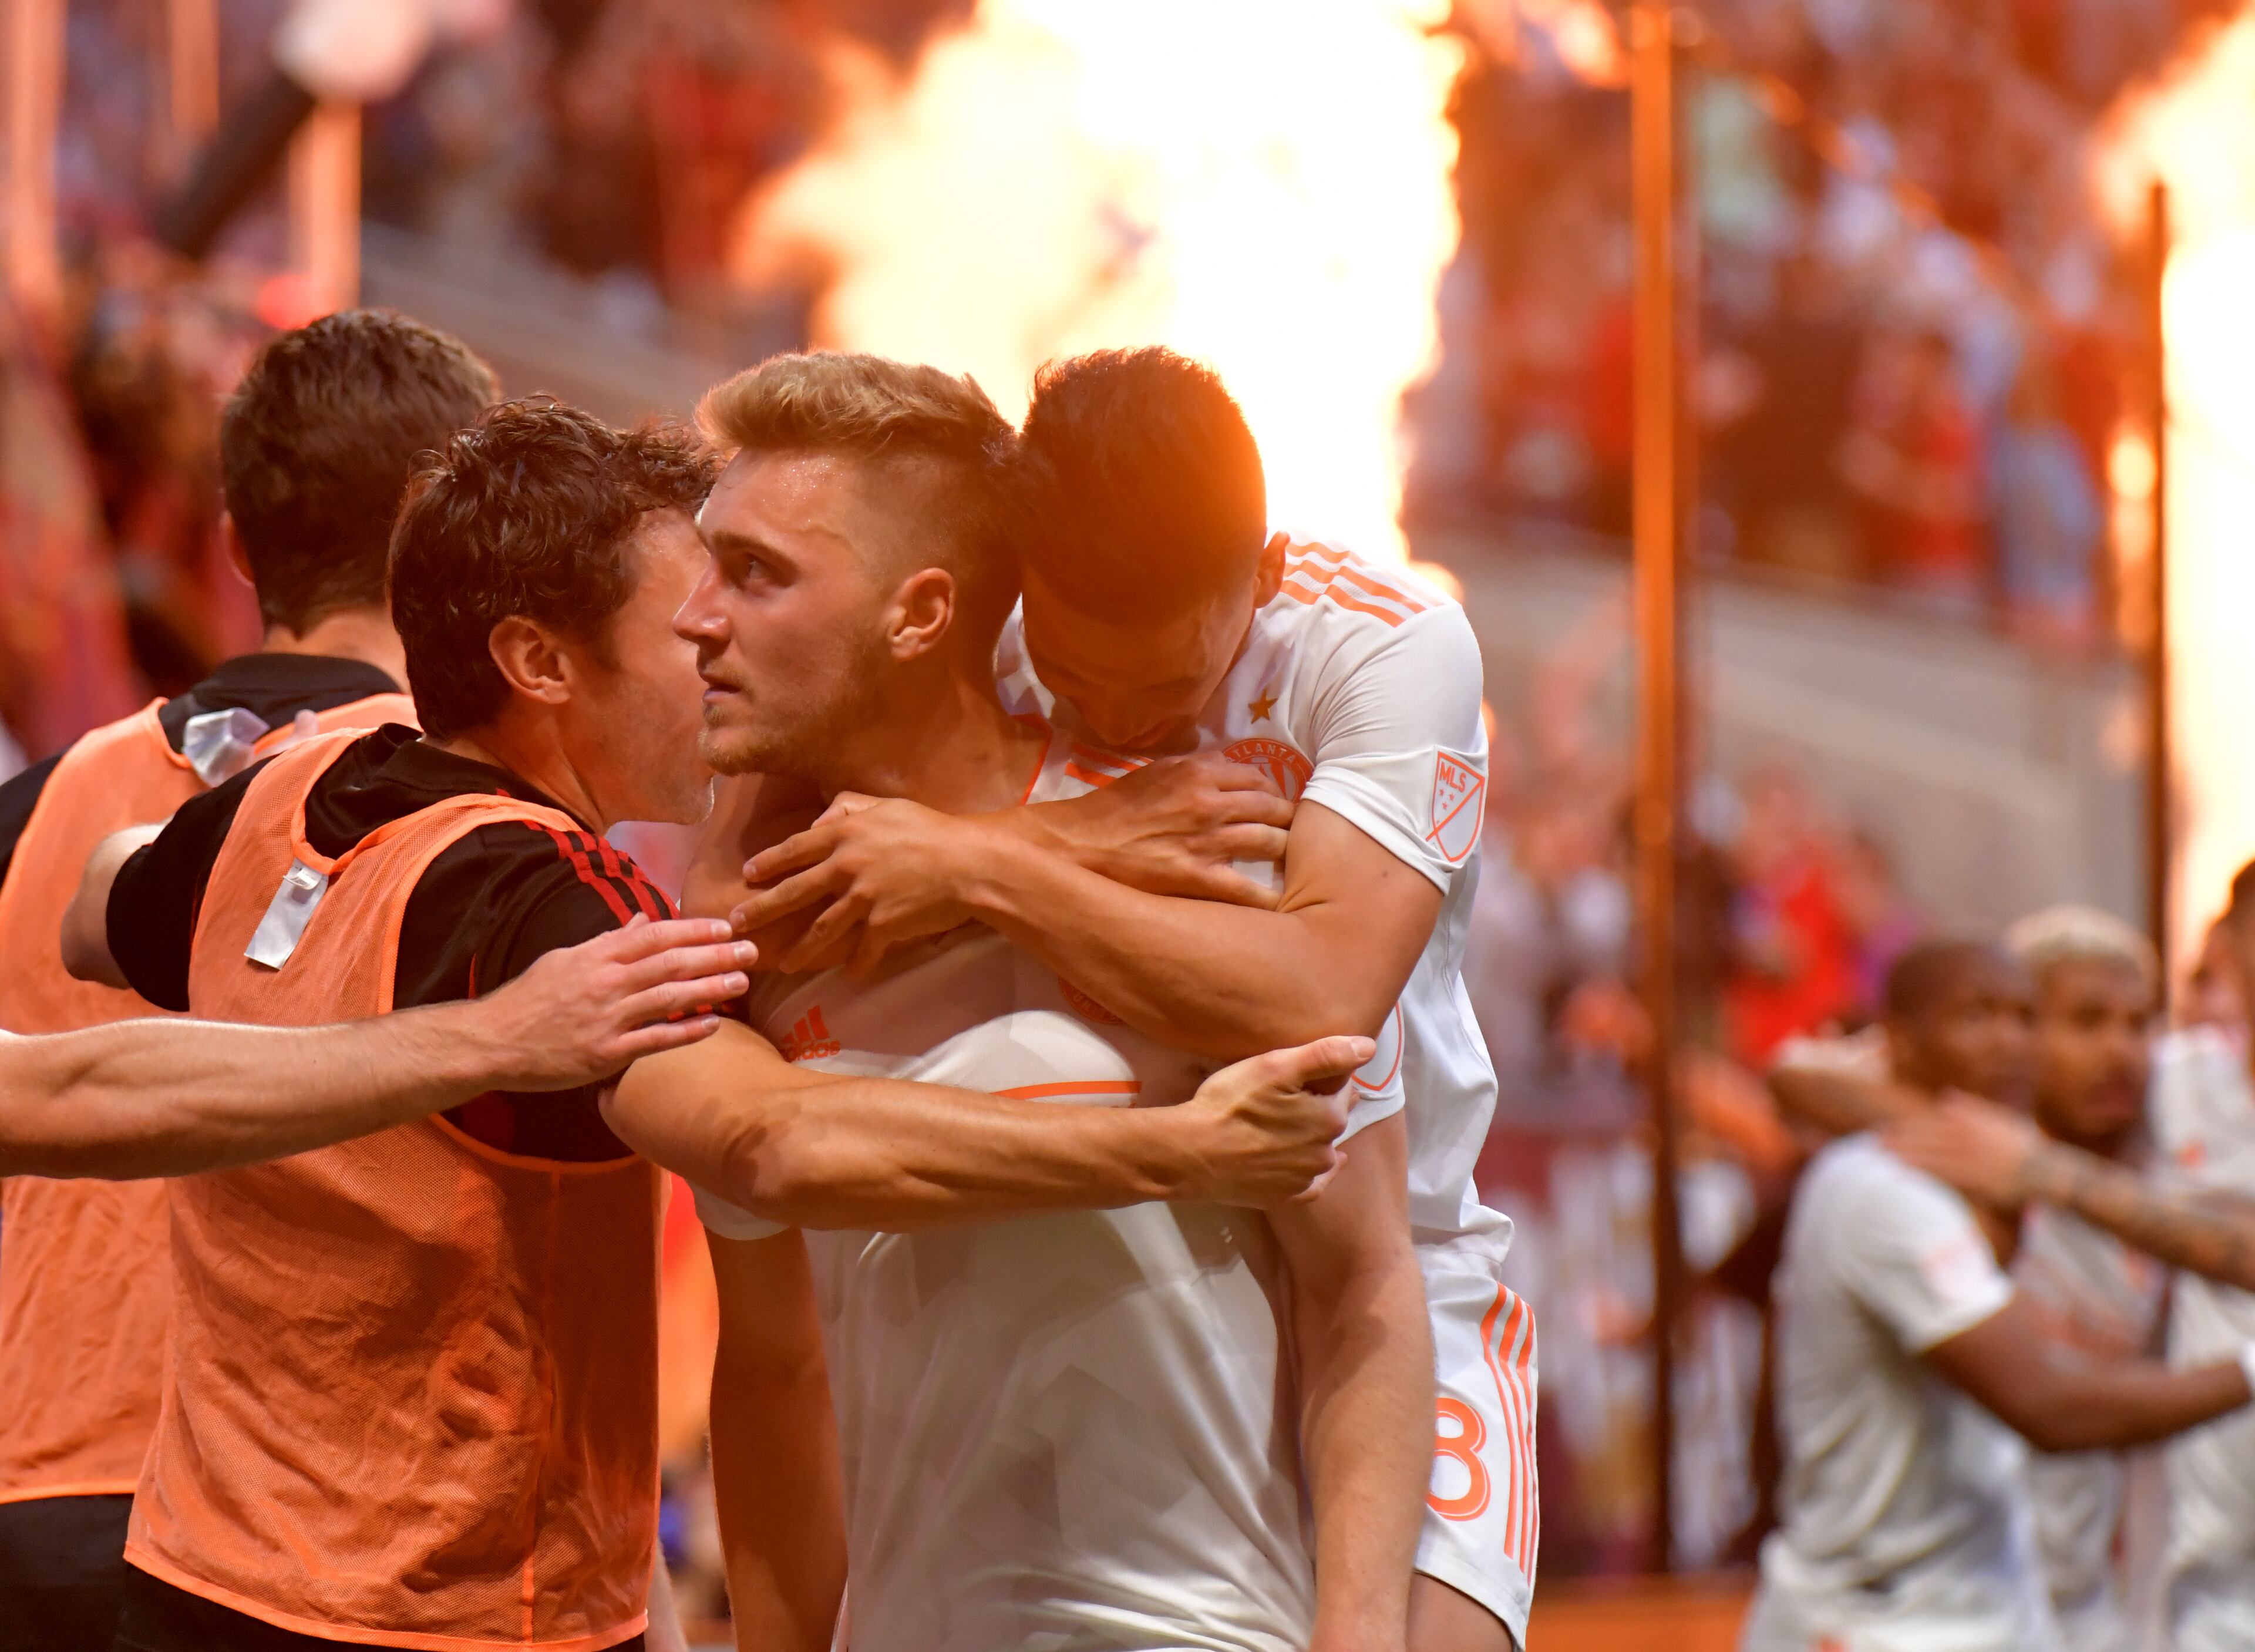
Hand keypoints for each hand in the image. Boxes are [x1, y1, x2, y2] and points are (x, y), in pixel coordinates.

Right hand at [469, 916, 755, 1089]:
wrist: (492, 1041)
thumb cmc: (530, 1000)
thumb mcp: (566, 959)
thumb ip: (609, 940)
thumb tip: (644, 918)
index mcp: (597, 955)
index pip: (655, 934)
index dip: (694, 929)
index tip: (726, 926)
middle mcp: (606, 982)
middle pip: (670, 962)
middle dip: (715, 954)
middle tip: (751, 949)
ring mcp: (607, 1019)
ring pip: (668, 998)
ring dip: (710, 988)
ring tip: (742, 981)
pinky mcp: (605, 1054)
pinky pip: (654, 1040)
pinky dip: (686, 1032)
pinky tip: (714, 1024)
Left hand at [735, 795, 987, 974]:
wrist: (970, 863)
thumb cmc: (931, 829)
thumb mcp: (887, 805)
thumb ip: (849, 807)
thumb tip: (819, 818)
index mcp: (845, 834)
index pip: (794, 849)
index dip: (768, 863)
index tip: (748, 875)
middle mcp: (846, 866)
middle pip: (794, 892)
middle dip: (761, 910)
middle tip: (738, 924)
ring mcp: (863, 898)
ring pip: (821, 929)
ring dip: (800, 949)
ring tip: (784, 964)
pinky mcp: (883, 925)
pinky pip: (863, 951)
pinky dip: (856, 965)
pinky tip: (850, 975)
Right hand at [1023, 751, 1292, 906]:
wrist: (1077, 845)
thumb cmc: (1112, 809)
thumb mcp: (1153, 771)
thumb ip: (1192, 766)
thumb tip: (1224, 767)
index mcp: (1198, 772)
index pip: (1257, 777)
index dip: (1272, 791)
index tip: (1274, 804)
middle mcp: (1210, 801)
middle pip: (1272, 807)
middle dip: (1286, 820)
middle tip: (1291, 834)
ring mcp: (1207, 840)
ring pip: (1270, 841)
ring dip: (1283, 851)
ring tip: (1286, 863)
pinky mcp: (1198, 877)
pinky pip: (1248, 889)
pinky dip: (1267, 896)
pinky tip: (1277, 904)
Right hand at [1174, 1035, 1375, 1207]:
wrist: (1191, 1154)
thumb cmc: (1232, 1104)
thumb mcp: (1276, 1066)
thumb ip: (1327, 1055)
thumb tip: (1370, 1046)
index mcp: (1329, 1118)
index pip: (1341, 1088)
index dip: (1323, 1077)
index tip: (1302, 1072)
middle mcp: (1325, 1152)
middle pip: (1331, 1120)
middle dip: (1320, 1106)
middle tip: (1291, 1095)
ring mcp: (1304, 1178)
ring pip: (1321, 1151)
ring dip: (1313, 1138)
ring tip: (1289, 1124)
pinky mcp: (1284, 1197)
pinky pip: (1309, 1185)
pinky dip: (1312, 1174)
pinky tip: (1309, 1167)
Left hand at [1881, 1095, 2043, 1211]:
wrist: (2049, 1171)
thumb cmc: (2025, 1146)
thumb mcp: (2001, 1119)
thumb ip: (1973, 1108)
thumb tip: (1947, 1097)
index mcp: (1973, 1123)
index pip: (1932, 1123)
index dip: (1907, 1127)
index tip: (1886, 1129)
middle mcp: (1970, 1137)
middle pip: (1926, 1137)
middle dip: (1898, 1138)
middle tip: (1872, 1141)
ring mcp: (1973, 1157)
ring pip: (1931, 1153)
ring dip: (1904, 1152)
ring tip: (1881, 1154)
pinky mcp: (1977, 1177)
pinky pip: (1943, 1172)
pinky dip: (1922, 1169)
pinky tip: (1904, 1170)